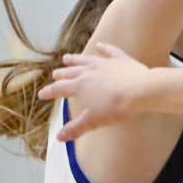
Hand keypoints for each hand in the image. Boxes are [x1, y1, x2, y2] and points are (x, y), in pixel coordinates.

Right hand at [39, 43, 156, 140]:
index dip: (50, 92)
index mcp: (79, 87)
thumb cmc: (116, 107)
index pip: (60, 89)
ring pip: (85, 60)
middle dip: (61, 74)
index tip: (41, 94)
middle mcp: (88, 72)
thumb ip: (76, 128)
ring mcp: (104, 63)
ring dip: (75, 59)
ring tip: (67, 57)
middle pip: (71, 72)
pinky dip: (104, 48)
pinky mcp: (120, 59)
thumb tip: (59, 137)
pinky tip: (100, 45)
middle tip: (55, 73)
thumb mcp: (94, 120)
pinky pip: (109, 52)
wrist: (140, 90)